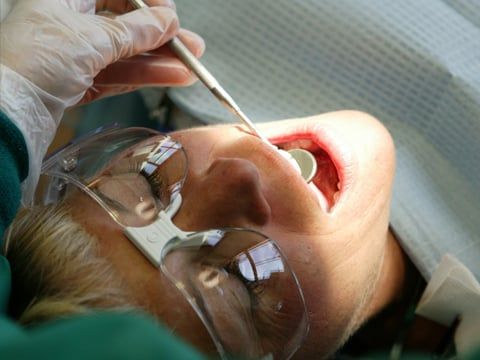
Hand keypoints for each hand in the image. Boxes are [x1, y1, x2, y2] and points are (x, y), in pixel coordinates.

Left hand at [1, 0, 204, 105]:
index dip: (146, 1)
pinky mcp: (78, 82)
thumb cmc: (33, 62)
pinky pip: (117, 75)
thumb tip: (167, 20)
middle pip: (124, 25)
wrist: (7, 112)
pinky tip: (169, 78)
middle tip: (191, 47)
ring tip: (189, 69)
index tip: (170, 15)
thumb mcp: (91, 39)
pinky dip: (143, 78)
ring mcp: (73, 55)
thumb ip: (134, 31)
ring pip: (124, 54)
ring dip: (158, 62)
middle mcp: (69, 23)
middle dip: (160, 38)